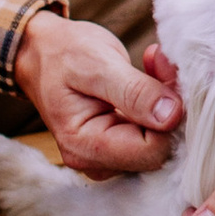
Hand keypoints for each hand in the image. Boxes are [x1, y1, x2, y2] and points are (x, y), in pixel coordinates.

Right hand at [14, 11, 184, 177]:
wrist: (43, 52)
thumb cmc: (62, 54)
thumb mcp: (97, 64)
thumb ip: (134, 92)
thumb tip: (171, 116)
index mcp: (85, 147)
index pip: (152, 150)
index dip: (170, 116)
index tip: (163, 72)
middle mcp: (97, 162)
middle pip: (160, 149)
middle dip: (170, 106)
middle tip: (160, 64)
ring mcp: (109, 158)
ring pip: (162, 141)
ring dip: (167, 102)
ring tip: (152, 66)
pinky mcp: (120, 147)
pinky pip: (155, 134)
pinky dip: (161, 105)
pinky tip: (150, 77)